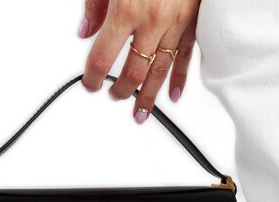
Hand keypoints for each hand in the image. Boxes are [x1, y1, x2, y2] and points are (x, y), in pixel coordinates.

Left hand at [78, 0, 200, 121]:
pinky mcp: (193, 25)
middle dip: (121, 89)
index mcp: (127, 9)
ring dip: (148, 96)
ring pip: (159, 71)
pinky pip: (186, 59)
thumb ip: (95, 4)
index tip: (90, 84)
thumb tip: (85, 31)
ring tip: (140, 113)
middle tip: (113, 96)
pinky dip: (179, 80)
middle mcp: (153, 21)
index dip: (94, 75)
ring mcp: (176, 26)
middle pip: (133, 70)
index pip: (103, 55)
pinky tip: (173, 96)